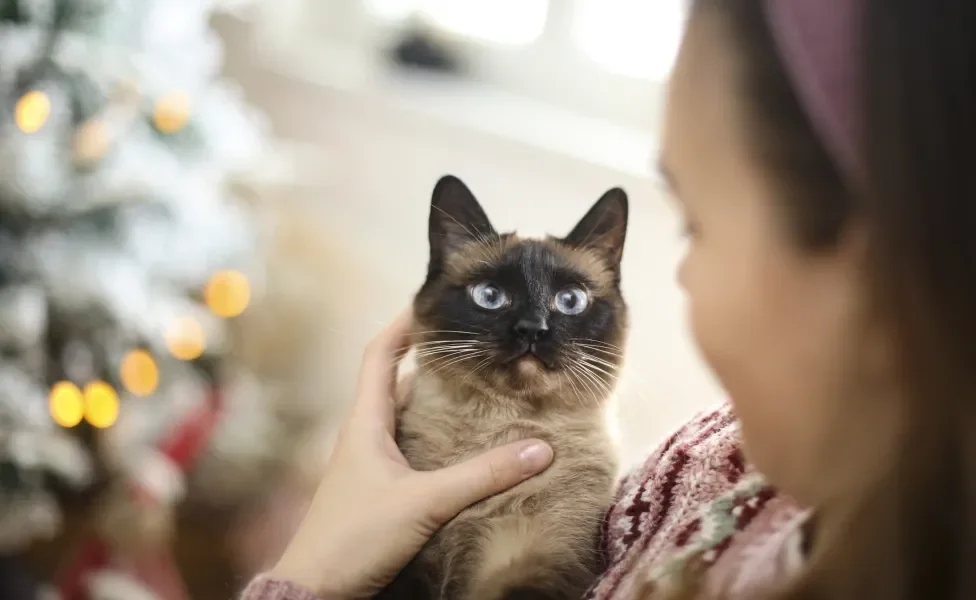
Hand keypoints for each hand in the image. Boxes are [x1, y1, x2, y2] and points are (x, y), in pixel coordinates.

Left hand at [270, 309, 553, 598]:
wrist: (316, 591)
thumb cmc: (352, 539)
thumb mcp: (423, 503)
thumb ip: (480, 476)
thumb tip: (539, 449)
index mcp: (365, 421)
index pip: (380, 353)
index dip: (404, 323)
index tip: (435, 300)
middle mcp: (368, 435)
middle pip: (403, 381)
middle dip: (439, 362)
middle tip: (480, 346)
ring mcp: (375, 463)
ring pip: (413, 417)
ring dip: (444, 402)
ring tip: (486, 387)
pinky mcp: (386, 490)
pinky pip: (419, 449)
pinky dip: (444, 439)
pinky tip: (472, 445)